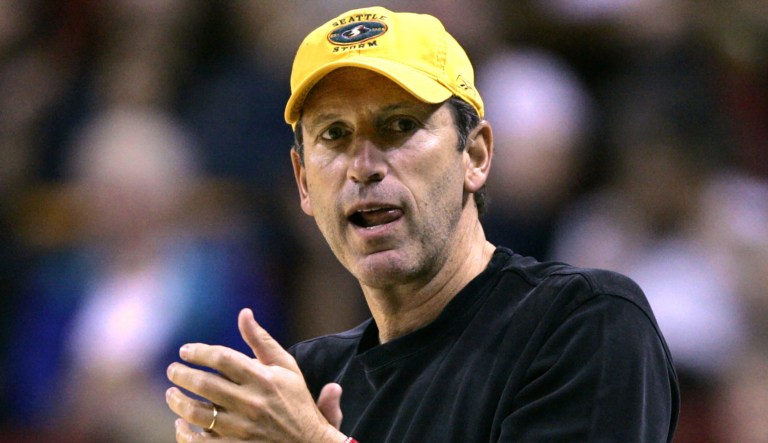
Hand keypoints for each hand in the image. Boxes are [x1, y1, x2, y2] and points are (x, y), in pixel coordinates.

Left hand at [166, 308, 346, 441]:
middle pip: (204, 384)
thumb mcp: (286, 367)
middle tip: (172, 370)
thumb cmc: (296, 401)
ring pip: (197, 414)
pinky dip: (184, 433)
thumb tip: (244, 313)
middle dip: (182, 374)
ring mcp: (242, 429)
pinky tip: (181, 424)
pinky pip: (200, 442)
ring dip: (177, 402)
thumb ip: (262, 341)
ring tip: (171, 394)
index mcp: (264, 379)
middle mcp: (252, 403)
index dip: (199, 352)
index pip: (222, 359)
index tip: (185, 351)